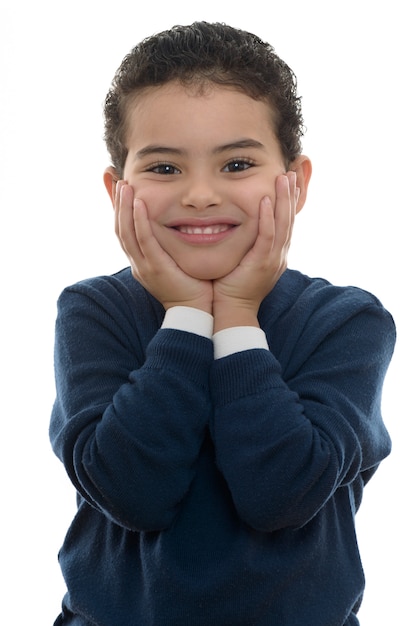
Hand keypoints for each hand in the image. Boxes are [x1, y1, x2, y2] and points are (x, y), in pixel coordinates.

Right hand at [115, 181, 212, 312]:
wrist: (196, 313)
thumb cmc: (192, 287)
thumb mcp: (177, 261)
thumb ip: (173, 244)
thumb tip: (179, 226)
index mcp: (141, 261)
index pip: (124, 230)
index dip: (117, 208)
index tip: (115, 185)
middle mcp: (137, 263)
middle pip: (119, 228)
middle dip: (115, 202)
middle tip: (114, 178)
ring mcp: (144, 266)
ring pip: (126, 232)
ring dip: (123, 207)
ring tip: (124, 185)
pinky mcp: (156, 268)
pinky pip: (144, 241)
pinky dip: (139, 221)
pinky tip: (138, 204)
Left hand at [213, 172, 298, 331]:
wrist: (231, 312)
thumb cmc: (230, 288)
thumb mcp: (242, 262)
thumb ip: (245, 245)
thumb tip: (238, 228)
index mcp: (275, 254)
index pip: (285, 223)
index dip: (288, 202)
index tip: (288, 182)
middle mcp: (278, 255)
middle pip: (289, 219)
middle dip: (291, 195)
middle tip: (291, 172)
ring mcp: (273, 259)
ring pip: (282, 224)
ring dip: (283, 200)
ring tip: (284, 178)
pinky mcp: (262, 264)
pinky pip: (267, 237)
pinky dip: (268, 218)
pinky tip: (266, 200)